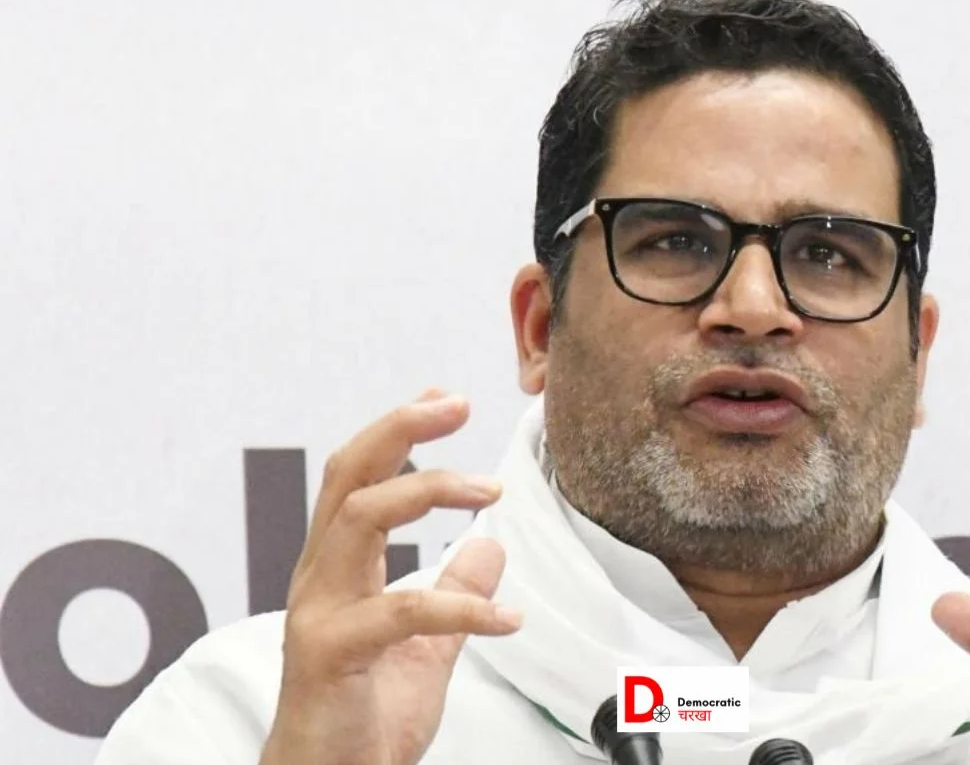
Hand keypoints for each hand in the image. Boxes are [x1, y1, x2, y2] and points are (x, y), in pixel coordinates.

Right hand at [260, 390, 522, 764]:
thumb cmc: (364, 716)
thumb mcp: (426, 645)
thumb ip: (454, 593)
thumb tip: (490, 548)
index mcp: (338, 568)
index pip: (358, 478)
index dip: (397, 431)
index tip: (443, 398)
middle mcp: (319, 578)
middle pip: (348, 476)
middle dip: (400, 429)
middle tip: (456, 403)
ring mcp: (316, 612)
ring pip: (360, 518)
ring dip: (429, 490)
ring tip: (491, 491)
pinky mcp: (328, 654)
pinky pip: (399, 613)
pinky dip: (461, 608)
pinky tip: (507, 618)